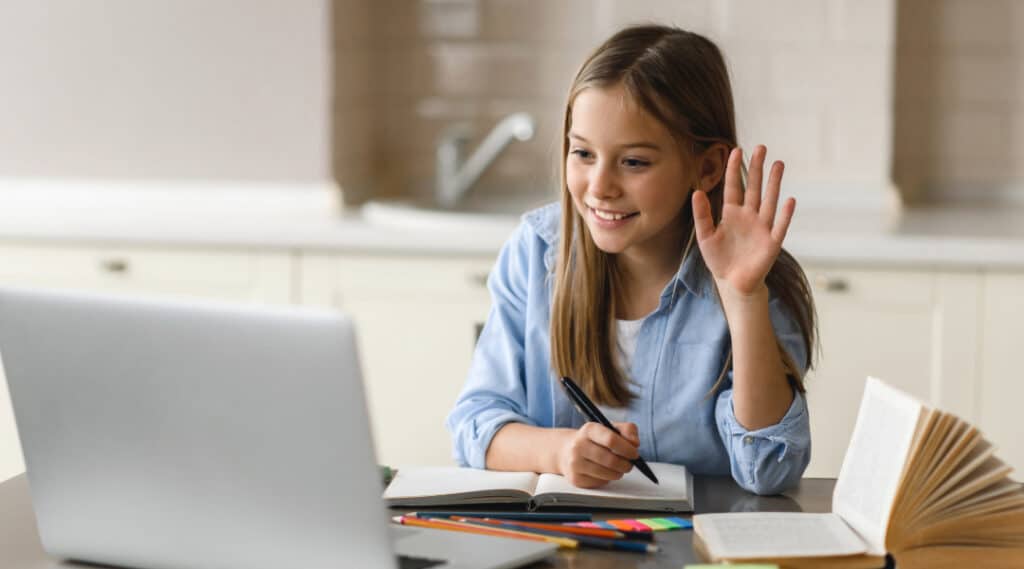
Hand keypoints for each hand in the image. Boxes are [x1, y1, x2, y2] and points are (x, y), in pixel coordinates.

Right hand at [557, 422, 638, 487]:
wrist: (566, 451)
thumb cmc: (595, 440)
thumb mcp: (610, 428)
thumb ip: (628, 430)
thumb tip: (634, 444)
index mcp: (589, 429)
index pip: (611, 440)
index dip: (627, 448)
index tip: (634, 453)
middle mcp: (578, 445)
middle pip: (611, 460)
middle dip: (626, 464)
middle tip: (629, 464)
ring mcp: (575, 463)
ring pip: (607, 474)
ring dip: (618, 473)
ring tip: (618, 468)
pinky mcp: (576, 478)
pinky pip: (600, 483)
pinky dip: (607, 479)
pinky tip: (604, 472)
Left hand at [692, 145, 794, 297]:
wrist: (732, 283)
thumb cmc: (719, 259)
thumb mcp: (705, 236)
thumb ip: (701, 215)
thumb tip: (697, 192)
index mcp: (732, 213)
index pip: (734, 186)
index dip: (735, 169)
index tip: (736, 150)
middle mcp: (749, 216)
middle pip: (754, 188)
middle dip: (757, 168)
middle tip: (761, 147)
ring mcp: (762, 228)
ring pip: (769, 201)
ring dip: (774, 183)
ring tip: (778, 163)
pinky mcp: (771, 243)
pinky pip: (779, 226)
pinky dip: (785, 214)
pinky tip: (789, 200)